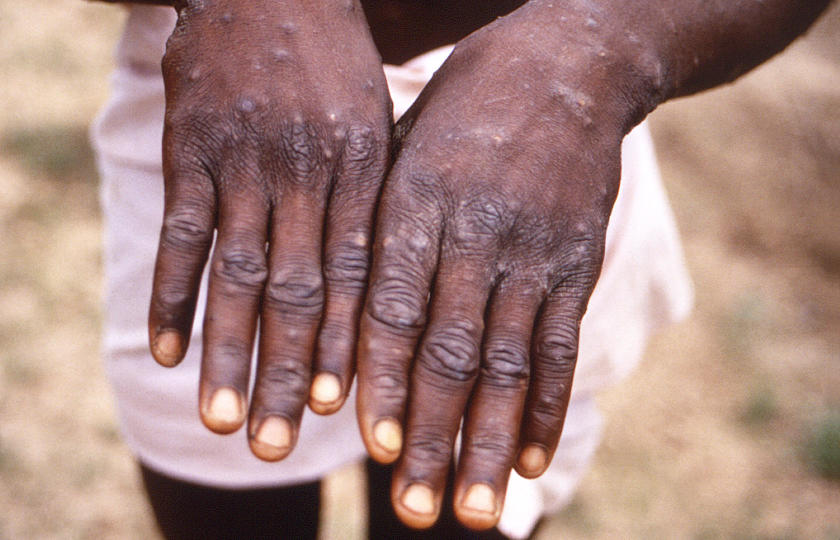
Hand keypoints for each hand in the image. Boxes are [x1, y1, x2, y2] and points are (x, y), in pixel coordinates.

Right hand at [149, 0, 390, 460]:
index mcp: (361, 168)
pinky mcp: (190, 147)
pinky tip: (164, 351)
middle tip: (280, 445)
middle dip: (290, 372)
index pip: (357, 275)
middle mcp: (305, 172)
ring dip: (227, 352)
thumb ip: (372, 200)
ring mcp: (243, 161)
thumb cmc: (333, 62)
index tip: (343, 411)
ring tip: (224, 420)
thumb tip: (379, 289)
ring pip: (237, 274)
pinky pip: (181, 233)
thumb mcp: (375, 120)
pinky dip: (171, 294)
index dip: (349, 346)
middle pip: (298, 291)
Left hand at [355, 4, 651, 529]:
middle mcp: (476, 233)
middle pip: (450, 351)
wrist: (566, 64)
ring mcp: (533, 251)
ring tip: (470, 509)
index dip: (384, 379)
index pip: (394, 306)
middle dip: (432, 436)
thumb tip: (337, 322)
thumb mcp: (401, 149)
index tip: (371, 446)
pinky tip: (527, 457)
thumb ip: (375, 230)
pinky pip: (560, 344)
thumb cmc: (460, 112)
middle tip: (416, 510)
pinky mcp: (576, 262)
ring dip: (486, 441)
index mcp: (416, 201)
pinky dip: (546, 406)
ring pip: (508, 362)